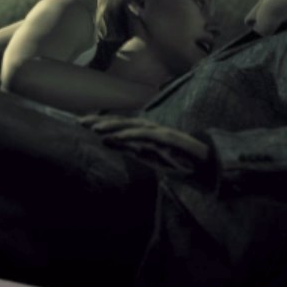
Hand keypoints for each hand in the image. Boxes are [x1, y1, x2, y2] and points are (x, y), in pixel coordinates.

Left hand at [87, 115, 211, 176]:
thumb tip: (105, 141)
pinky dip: (131, 135)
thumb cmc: (176, 159)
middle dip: (102, 121)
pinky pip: (147, 136)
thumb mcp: (146, 155)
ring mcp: (160, 132)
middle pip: (122, 121)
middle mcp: (150, 129)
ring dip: (113, 126)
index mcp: (144, 133)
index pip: (119, 124)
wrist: (205, 165)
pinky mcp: (169, 138)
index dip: (100, 122)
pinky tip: (118, 137)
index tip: (80, 123)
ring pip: (133, 125)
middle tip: (80, 122)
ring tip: (95, 129)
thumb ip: (127, 148)